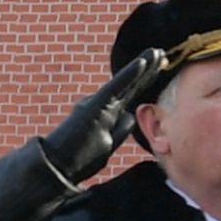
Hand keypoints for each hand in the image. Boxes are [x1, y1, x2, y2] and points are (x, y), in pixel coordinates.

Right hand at [38, 52, 166, 188]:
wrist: (58, 167)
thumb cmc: (80, 159)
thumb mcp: (107, 144)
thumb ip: (119, 129)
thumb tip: (131, 115)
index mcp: (108, 114)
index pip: (131, 94)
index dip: (145, 81)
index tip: (161, 68)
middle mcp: (104, 105)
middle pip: (131, 85)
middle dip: (148, 70)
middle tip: (162, 53)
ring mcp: (99, 104)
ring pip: (126, 82)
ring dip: (143, 67)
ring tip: (158, 53)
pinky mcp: (95, 106)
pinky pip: (116, 88)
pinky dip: (129, 75)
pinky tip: (143, 64)